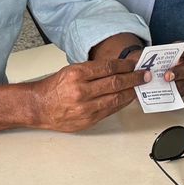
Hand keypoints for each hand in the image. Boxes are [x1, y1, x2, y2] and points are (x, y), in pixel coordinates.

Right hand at [31, 60, 149, 131]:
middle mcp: (82, 91)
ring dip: (131, 92)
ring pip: (116, 98)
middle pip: (116, 82)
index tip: (135, 64)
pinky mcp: (88, 120)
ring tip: (140, 86)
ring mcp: (85, 107)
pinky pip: (110, 110)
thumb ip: (92, 70)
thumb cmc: (53, 88)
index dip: (125, 65)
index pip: (108, 67)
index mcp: (77, 74)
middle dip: (134, 78)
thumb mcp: (70, 70)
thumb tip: (116, 68)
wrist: (39, 107)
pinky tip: (128, 98)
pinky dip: (121, 103)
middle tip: (144, 75)